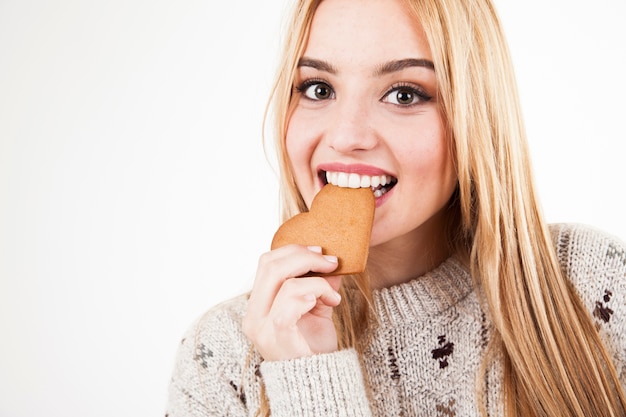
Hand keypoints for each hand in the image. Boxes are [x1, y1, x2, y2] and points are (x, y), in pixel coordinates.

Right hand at [242, 245, 341, 360]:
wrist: (316, 382)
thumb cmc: (312, 347)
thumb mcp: (316, 309)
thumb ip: (318, 285)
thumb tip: (330, 262)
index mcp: (258, 306)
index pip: (266, 263)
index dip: (292, 250)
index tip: (318, 251)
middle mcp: (253, 315)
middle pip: (271, 265)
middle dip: (304, 256)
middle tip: (330, 261)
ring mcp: (261, 326)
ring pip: (282, 279)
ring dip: (316, 278)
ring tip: (333, 292)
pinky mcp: (277, 335)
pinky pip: (291, 300)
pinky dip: (313, 292)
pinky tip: (328, 300)